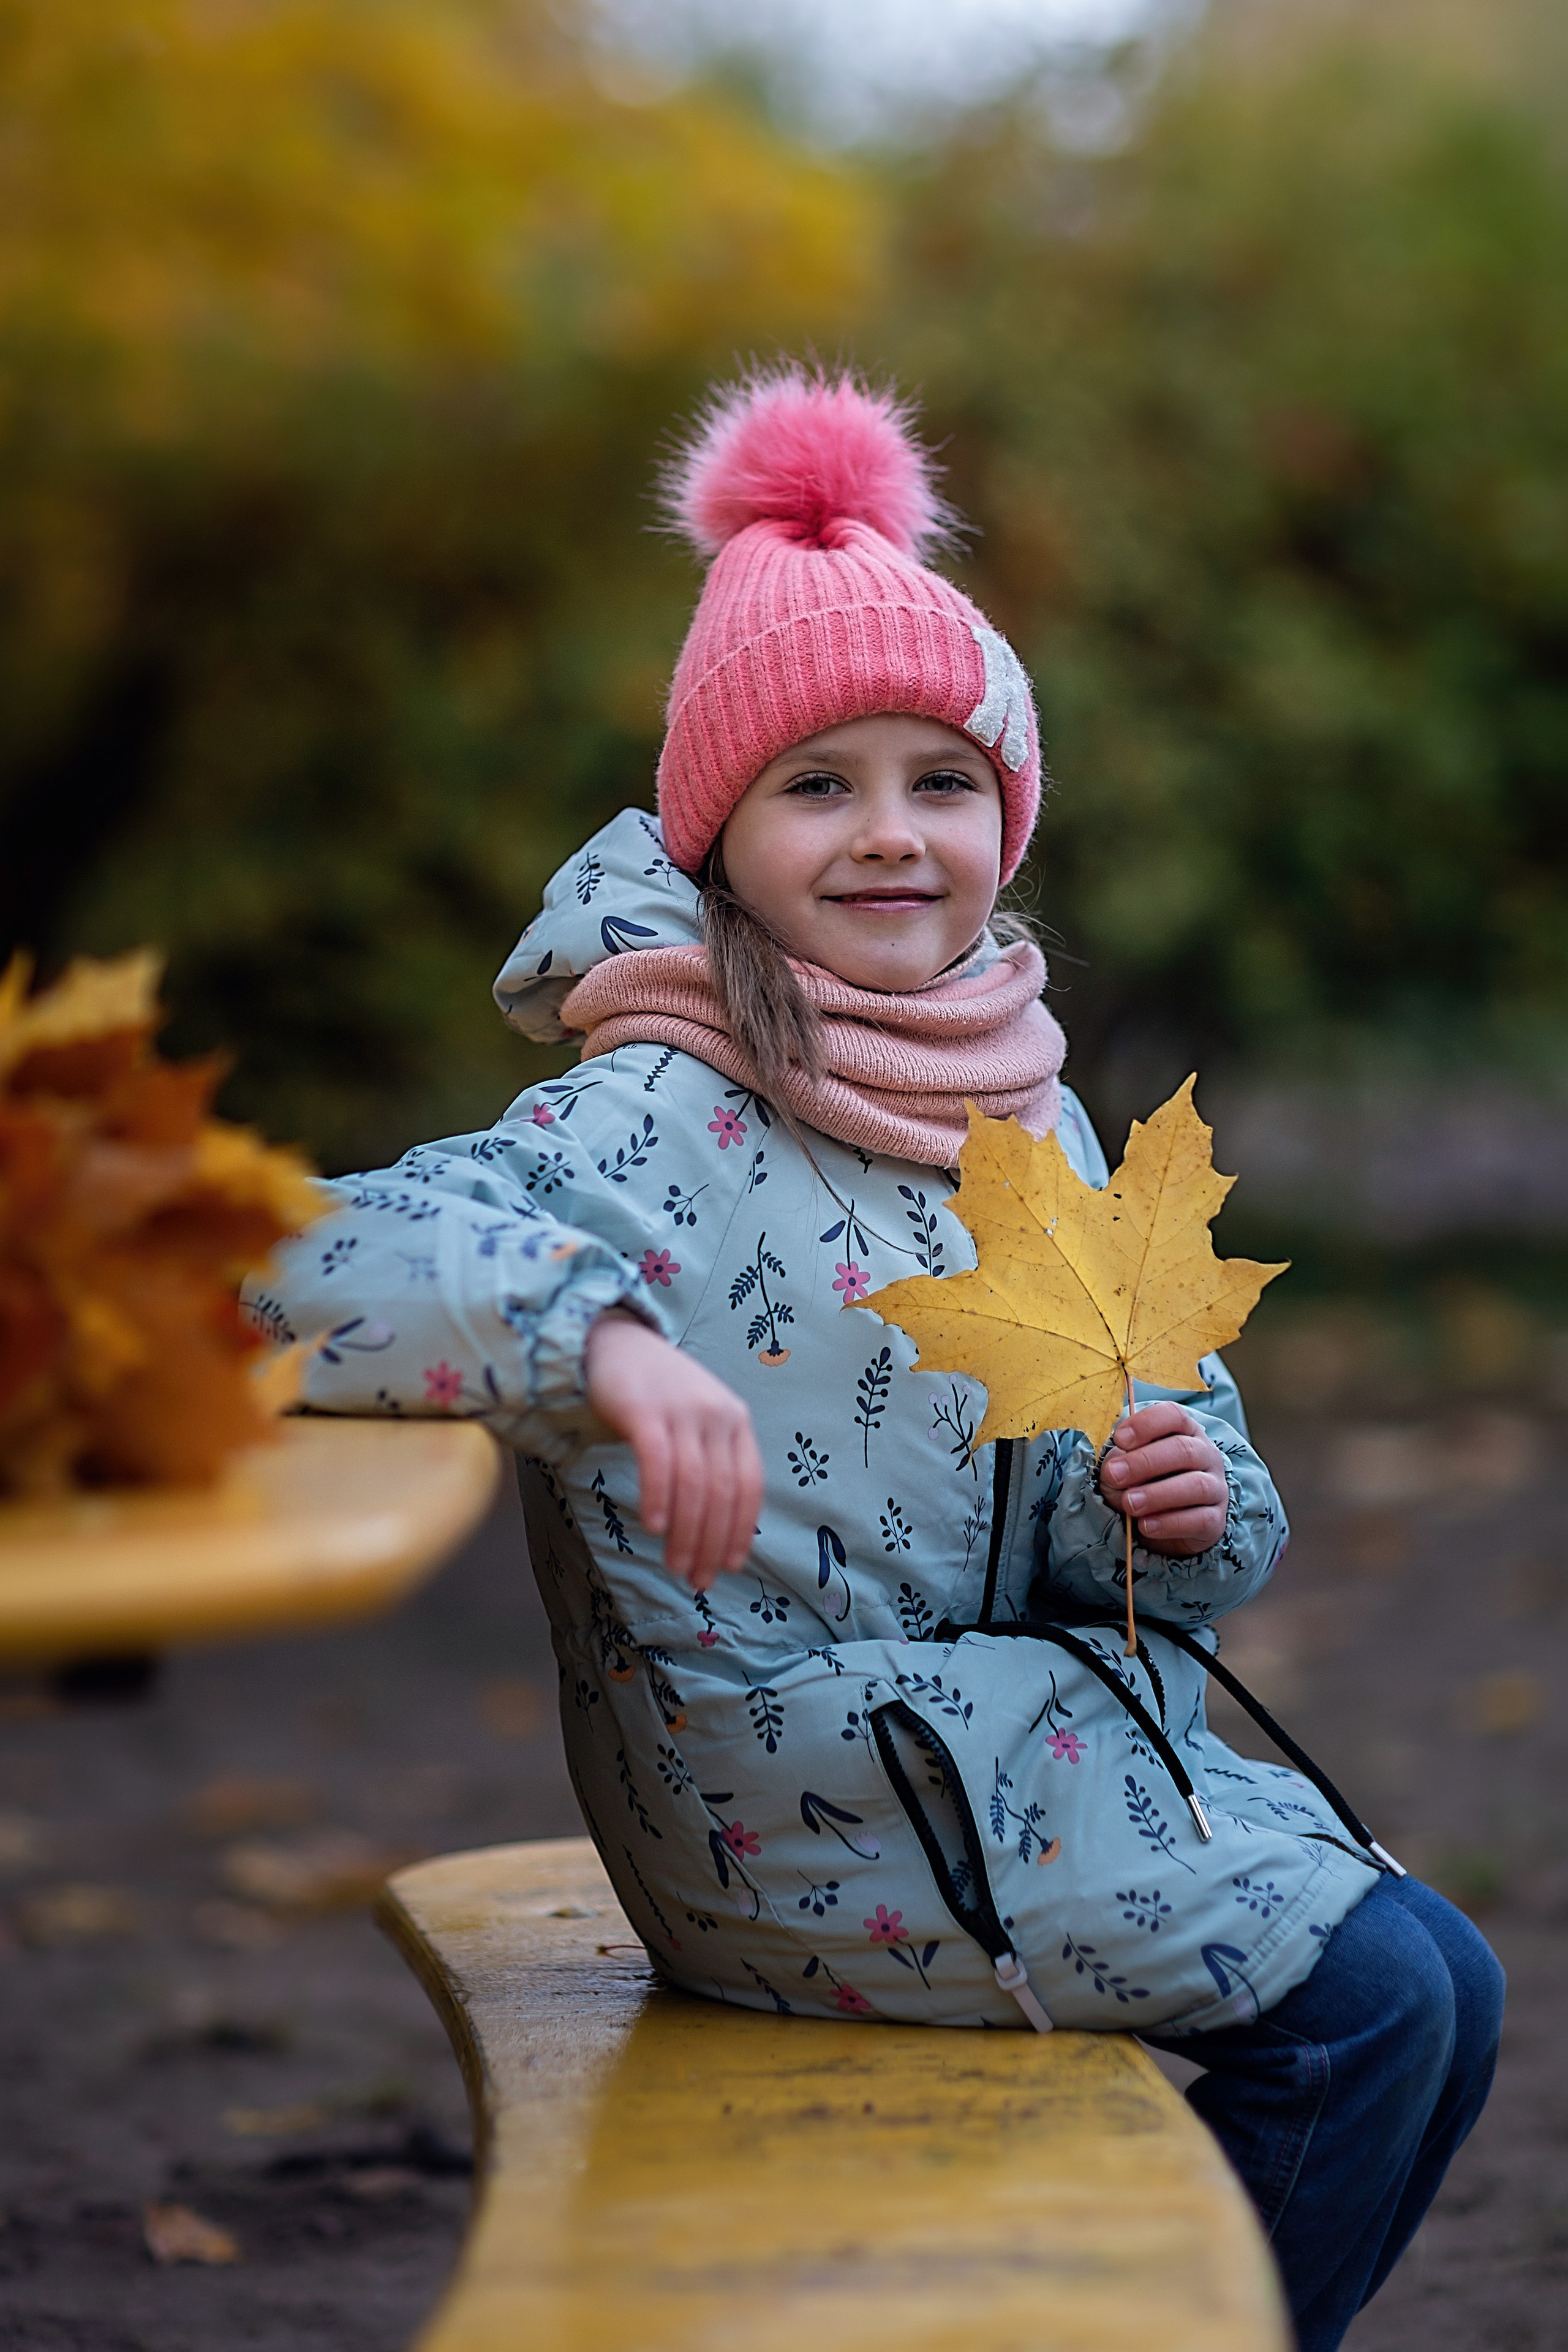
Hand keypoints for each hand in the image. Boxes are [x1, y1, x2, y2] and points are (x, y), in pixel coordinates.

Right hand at [584, 1311, 762, 1590]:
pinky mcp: (645, 1409)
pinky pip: (658, 1462)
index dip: (742, 1530)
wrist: (613, 1341)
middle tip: (698, 1579)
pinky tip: (653, 1527)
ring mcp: (682, 1410)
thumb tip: (716, 1525)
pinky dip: (659, 1499)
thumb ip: (711, 1459)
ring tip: (674, 1566)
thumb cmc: (656, 1392)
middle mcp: (717, 1414)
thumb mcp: (697, 1419)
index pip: (750, 1485)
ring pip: (693, 1485)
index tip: (731, 1566)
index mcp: (736, 1420)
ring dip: (686, 1533)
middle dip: (712, 1543)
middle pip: (723, 1492)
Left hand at [1098, 1402, 1227, 1557]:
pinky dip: (1169, 1523)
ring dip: (1157, 1494)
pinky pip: (1199, 1520)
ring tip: (1129, 1503)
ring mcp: (1215, 1487)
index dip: (1146, 1424)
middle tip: (1114, 1475)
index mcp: (1184, 1431)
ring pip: (1195, 1485)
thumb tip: (1112, 1469)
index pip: (1173, 1416)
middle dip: (1144, 1462)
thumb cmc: (1144, 1483)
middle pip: (1183, 1450)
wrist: (1166, 1523)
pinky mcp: (1215, 1520)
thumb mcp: (1127, 1467)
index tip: (1119, 1439)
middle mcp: (1205, 1455)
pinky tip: (1146, 1525)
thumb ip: (1119, 1464)